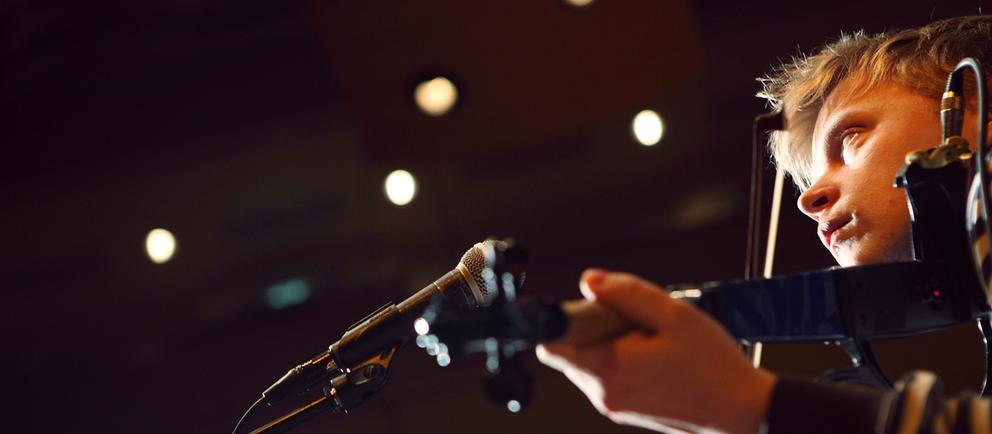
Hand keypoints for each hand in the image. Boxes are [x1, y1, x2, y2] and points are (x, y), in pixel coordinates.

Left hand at [536, 269, 775, 433]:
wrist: (742, 411)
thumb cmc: (712, 365)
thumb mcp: (674, 315)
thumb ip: (627, 293)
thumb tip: (588, 280)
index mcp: (607, 368)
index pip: (551, 344)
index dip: (563, 319)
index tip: (590, 309)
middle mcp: (602, 392)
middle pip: (571, 348)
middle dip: (593, 327)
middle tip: (635, 322)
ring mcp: (612, 404)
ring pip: (588, 361)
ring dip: (608, 343)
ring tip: (651, 340)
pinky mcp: (623, 409)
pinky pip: (606, 375)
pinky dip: (621, 359)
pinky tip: (655, 355)